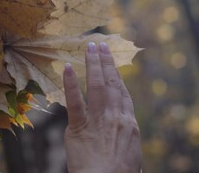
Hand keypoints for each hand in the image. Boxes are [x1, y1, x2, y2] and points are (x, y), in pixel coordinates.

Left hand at [63, 42, 141, 172]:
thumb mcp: (131, 153)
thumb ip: (125, 136)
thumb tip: (124, 132)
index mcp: (130, 124)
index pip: (123, 93)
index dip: (117, 75)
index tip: (113, 62)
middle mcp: (116, 117)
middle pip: (112, 83)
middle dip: (106, 62)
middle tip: (101, 45)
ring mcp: (99, 120)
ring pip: (97, 86)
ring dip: (93, 64)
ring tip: (90, 47)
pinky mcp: (80, 127)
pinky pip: (75, 101)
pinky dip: (70, 83)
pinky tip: (67, 67)